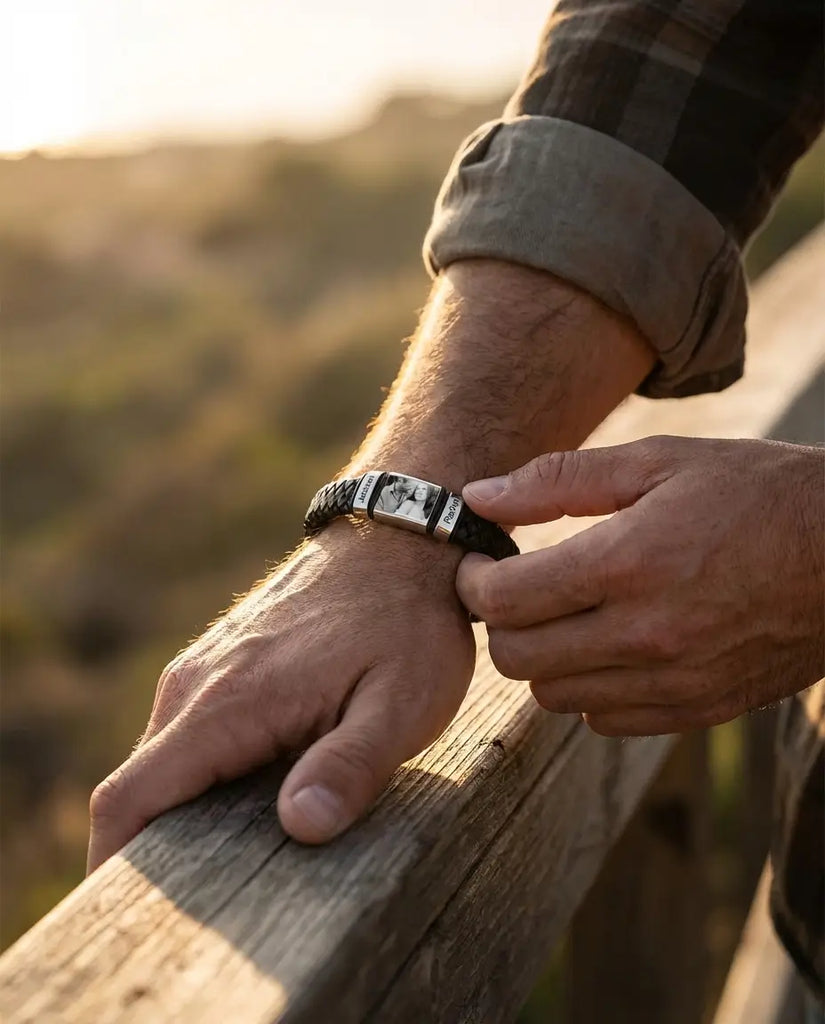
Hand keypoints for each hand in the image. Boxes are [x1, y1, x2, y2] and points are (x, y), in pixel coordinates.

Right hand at [87, 521, 474, 871]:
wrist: (396, 539)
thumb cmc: (406, 623)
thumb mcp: (403, 701)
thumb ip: (351, 765)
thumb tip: (299, 826)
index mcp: (229, 703)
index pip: (130, 798)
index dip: (116, 864)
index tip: (139, 914)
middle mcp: (197, 684)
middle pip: (141, 790)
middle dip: (159, 851)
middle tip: (220, 894)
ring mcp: (205, 667)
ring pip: (165, 761)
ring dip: (184, 812)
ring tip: (244, 848)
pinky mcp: (223, 662)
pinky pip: (189, 733)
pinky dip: (202, 775)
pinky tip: (258, 792)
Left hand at [456, 437, 823, 735]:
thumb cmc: (755, 493)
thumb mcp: (659, 461)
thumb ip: (559, 480)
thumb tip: (478, 497)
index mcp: (627, 563)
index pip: (502, 600)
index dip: (473, 580)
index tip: (481, 562)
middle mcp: (644, 634)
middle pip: (515, 658)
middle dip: (498, 621)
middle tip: (513, 588)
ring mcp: (673, 681)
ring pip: (552, 695)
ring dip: (541, 656)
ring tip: (563, 614)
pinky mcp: (697, 709)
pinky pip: (604, 720)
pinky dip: (588, 688)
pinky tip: (606, 647)